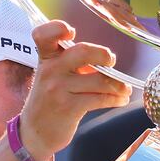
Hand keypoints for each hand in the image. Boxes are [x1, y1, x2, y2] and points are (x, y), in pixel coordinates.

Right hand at [20, 20, 131, 160]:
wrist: (35, 132)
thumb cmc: (50, 99)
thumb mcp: (52, 75)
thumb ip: (72, 62)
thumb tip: (106, 58)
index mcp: (46, 58)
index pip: (44, 35)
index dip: (57, 28)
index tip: (71, 32)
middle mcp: (50, 71)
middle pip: (82, 52)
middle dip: (104, 55)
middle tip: (111, 62)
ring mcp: (58, 89)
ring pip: (99, 80)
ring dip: (119, 85)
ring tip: (124, 89)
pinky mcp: (69, 107)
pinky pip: (100, 98)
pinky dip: (116, 98)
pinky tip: (120, 99)